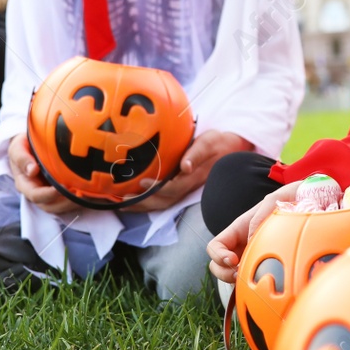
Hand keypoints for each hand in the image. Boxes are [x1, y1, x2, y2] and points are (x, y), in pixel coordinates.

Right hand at [8, 132, 80, 214]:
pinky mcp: (59, 191)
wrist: (29, 145)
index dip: (49, 194)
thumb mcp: (18, 148)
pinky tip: (90, 194)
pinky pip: (67, 201)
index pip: (36, 195)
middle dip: (65, 203)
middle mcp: (36, 192)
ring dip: (73, 204)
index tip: (63, 187)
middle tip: (80, 195)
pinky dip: (78, 200)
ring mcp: (48, 193)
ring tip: (87, 196)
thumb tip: (32, 170)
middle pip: (50, 206)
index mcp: (25, 184)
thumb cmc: (23, 146)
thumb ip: (22, 158)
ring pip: (60, 206)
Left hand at [122, 130, 251, 211]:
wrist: (228, 149)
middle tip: (122, 201)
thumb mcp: (209, 142)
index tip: (142, 182)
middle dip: (143, 203)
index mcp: (193, 177)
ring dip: (142, 206)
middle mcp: (186, 186)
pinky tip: (133, 200)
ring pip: (161, 203)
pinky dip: (146, 202)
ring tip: (121, 205)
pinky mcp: (180, 187)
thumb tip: (185, 166)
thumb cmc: (217, 143)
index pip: (173, 188)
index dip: (157, 188)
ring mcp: (183, 188)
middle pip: (163, 201)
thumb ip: (197, 153)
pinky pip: (162, 198)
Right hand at [206, 181, 299, 282]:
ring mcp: (251, 257)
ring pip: (232, 276)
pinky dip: (252, 287)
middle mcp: (241, 246)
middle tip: (240, 274)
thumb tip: (250, 242)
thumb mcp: (274, 200)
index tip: (233, 260)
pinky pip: (251, 282)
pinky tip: (263, 285)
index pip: (215, 246)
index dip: (218, 255)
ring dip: (237, 282)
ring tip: (252, 280)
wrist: (310, 204)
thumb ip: (259, 217)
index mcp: (239, 230)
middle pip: (217, 265)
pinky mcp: (264, 267)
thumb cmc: (290, 199)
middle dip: (224, 273)